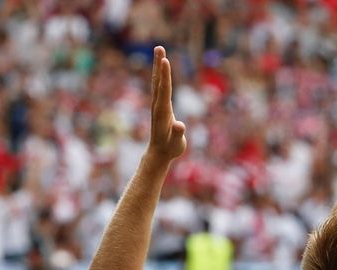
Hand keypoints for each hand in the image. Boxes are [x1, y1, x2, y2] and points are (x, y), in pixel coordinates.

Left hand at [148, 46, 186, 162]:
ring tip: (159, 50)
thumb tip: (179, 125)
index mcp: (163, 112)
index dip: (165, 75)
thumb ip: (177, 134)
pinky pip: (160, 86)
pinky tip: (161, 67)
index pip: (164, 90)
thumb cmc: (169, 149)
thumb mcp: (176, 145)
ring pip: (157, 82)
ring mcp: (158, 104)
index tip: (165, 60)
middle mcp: (158, 105)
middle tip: (159, 48)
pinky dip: (161, 74)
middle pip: (158, 81)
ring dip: (158, 66)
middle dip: (159, 65)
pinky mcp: (160, 105)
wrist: (158, 154)